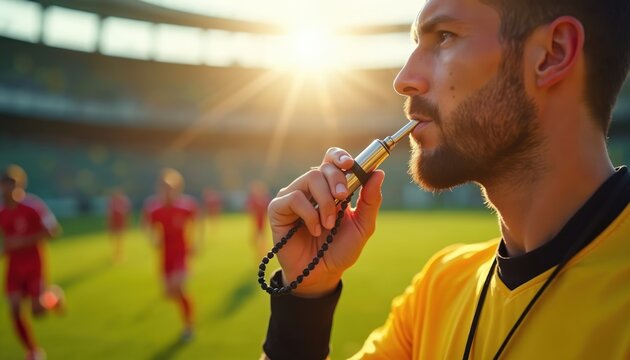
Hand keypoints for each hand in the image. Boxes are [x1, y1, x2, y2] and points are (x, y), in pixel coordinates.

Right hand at [268, 147, 384, 297]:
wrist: (321, 275)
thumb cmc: (340, 249)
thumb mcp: (363, 226)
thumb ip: (371, 201)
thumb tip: (379, 173)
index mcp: (331, 187)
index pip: (332, 159)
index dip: (340, 156)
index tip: (350, 164)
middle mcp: (311, 188)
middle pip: (324, 166)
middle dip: (338, 180)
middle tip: (344, 199)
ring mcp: (293, 196)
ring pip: (310, 178)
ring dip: (325, 202)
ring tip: (329, 224)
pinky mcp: (278, 208)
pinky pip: (294, 197)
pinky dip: (309, 214)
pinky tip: (314, 230)